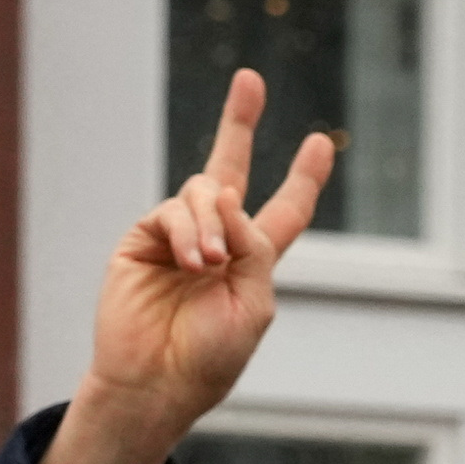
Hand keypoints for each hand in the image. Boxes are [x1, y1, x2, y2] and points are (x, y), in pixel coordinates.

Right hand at [46, 70, 338, 463]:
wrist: (155, 384)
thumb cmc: (210, 358)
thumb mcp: (255, 303)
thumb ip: (255, 247)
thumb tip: (226, 194)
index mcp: (250, 262)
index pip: (283, 212)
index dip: (303, 178)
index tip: (322, 143)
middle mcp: (214, 242)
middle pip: (230, 171)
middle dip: (239, 123)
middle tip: (250, 78)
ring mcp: (177, 238)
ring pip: (204, 194)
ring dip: (212, 224)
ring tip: (207, 264)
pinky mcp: (142, 240)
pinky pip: (173, 211)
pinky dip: (188, 231)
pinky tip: (192, 262)